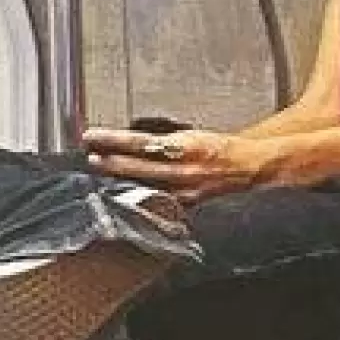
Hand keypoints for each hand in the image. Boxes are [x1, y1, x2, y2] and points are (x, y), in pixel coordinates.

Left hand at [83, 126, 287, 203]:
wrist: (249, 167)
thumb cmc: (220, 148)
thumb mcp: (191, 137)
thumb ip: (164, 143)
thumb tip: (132, 144)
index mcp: (184, 145)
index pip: (139, 141)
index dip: (113, 140)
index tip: (92, 137)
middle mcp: (183, 168)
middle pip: (138, 166)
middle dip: (111, 163)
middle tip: (90, 157)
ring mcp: (185, 189)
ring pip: (146, 186)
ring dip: (121, 181)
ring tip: (102, 175)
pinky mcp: (188, 203)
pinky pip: (160, 202)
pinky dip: (142, 199)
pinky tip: (126, 200)